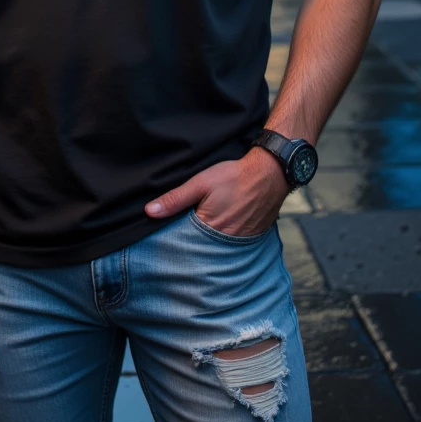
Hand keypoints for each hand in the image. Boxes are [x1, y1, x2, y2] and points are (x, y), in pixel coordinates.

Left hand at [144, 147, 288, 236]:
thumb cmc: (234, 176)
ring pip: (218, 248)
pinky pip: (233, 245)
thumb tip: (149, 211)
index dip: (175, 241)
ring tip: (199, 237)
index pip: (186, 244)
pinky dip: (225, 240)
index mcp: (210, 230)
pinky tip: (221, 231)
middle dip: (191, 246)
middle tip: (182, 239)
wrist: (270, 172)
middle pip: (202, 249)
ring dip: (208, 244)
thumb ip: (175, 199)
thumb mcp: (200, 183)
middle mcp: (227, 242)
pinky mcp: (252, 237)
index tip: (164, 240)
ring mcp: (241, 241)